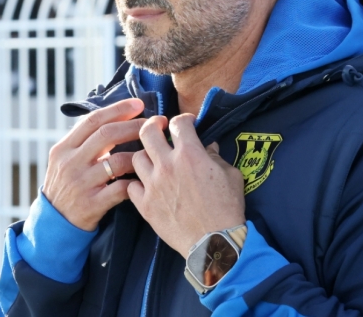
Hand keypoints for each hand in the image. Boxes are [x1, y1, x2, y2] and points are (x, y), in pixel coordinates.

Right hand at [42, 99, 145, 230]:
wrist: (55, 222)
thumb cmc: (67, 184)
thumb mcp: (64, 159)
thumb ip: (84, 140)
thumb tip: (114, 115)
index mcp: (63, 148)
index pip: (92, 121)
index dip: (117, 109)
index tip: (138, 104)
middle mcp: (70, 163)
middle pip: (106, 135)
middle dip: (133, 126)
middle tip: (152, 124)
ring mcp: (81, 184)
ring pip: (117, 161)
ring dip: (139, 154)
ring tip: (151, 152)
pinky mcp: (92, 204)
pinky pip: (121, 188)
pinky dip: (135, 181)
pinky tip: (144, 177)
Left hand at [128, 115, 245, 258]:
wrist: (214, 242)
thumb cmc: (227, 208)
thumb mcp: (231, 175)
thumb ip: (216, 157)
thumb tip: (208, 147)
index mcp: (190, 154)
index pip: (178, 123)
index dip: (183, 120)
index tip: (187, 124)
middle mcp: (166, 165)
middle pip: (147, 132)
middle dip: (153, 125)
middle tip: (159, 128)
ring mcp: (152, 185)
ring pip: (136, 158)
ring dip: (145, 155)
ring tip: (153, 160)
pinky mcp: (145, 205)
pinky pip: (131, 186)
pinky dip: (138, 183)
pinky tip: (147, 184)